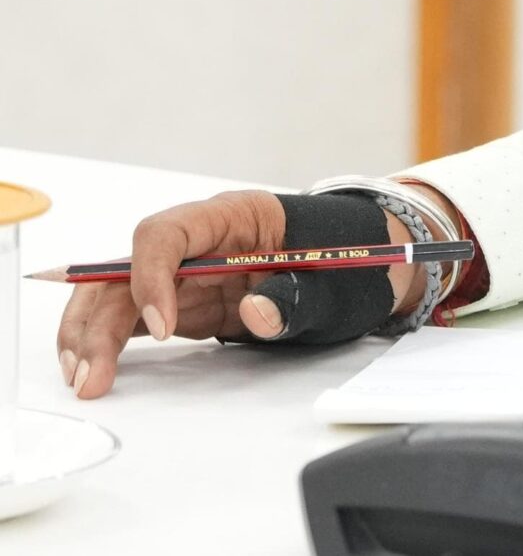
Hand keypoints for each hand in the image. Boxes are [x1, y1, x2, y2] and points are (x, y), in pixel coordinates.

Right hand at [52, 189, 427, 398]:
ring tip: (83, 380)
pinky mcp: (188, 302)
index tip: (163, 328)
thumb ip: (299, 296)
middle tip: (91, 372)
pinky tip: (92, 370)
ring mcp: (190, 272)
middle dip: (100, 317)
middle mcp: (202, 240)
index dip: (152, 278)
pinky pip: (135, 317)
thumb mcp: (338, 280)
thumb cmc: (352, 261)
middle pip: (126, 268)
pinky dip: (110, 342)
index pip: (167, 233)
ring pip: (119, 295)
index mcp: (237, 215)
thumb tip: (257, 313)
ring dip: (91, 334)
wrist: (366, 266)